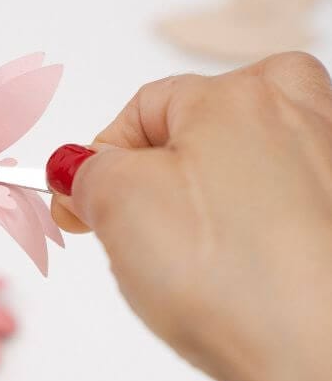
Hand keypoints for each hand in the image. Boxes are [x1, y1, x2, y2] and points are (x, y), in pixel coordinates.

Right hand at [48, 51, 331, 380]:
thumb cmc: (232, 269)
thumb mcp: (123, 202)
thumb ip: (85, 172)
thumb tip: (74, 174)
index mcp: (256, 85)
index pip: (141, 115)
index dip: (94, 169)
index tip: (72, 218)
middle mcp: (311, 111)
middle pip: (192, 148)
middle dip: (148, 196)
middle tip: (128, 248)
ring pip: (235, 191)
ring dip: (196, 230)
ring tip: (196, 283)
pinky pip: (280, 230)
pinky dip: (246, 257)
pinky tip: (244, 295)